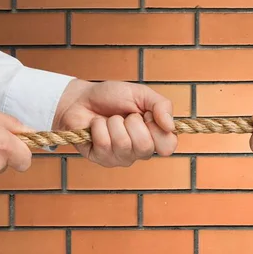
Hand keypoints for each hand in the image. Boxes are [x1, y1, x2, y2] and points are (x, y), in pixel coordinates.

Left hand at [52, 80, 176, 166]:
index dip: (158, 129)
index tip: (147, 114)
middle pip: (145, 146)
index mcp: (154, 136)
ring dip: (113, 123)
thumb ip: (162, 106)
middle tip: (125, 115)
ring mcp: (120, 157)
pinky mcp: (101, 159)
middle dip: (132, 122)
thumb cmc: (112, 97)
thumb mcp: (141, 94)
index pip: (168, 146)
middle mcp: (139, 151)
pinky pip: (104, 144)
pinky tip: (96, 125)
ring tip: (109, 119)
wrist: (81, 98)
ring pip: (123, 144)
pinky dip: (98, 127)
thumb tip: (171, 126)